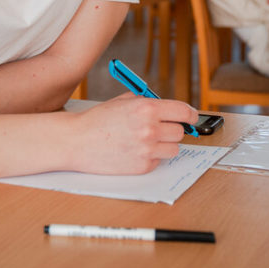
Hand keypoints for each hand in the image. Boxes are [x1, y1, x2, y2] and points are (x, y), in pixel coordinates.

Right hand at [72, 94, 198, 174]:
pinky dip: (151, 157)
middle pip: (180, 132)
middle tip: (161, 129)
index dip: (191, 115)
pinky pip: (158, 161)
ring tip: (146, 141)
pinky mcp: (142, 166)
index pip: (184, 112)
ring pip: (173, 149)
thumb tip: (171, 109)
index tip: (191, 118)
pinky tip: (134, 151)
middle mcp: (150, 128)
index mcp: (147, 108)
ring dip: (164, 145)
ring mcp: (147, 150)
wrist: (76, 141)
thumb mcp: (124, 101)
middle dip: (172, 130)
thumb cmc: (98, 119)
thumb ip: (149, 102)